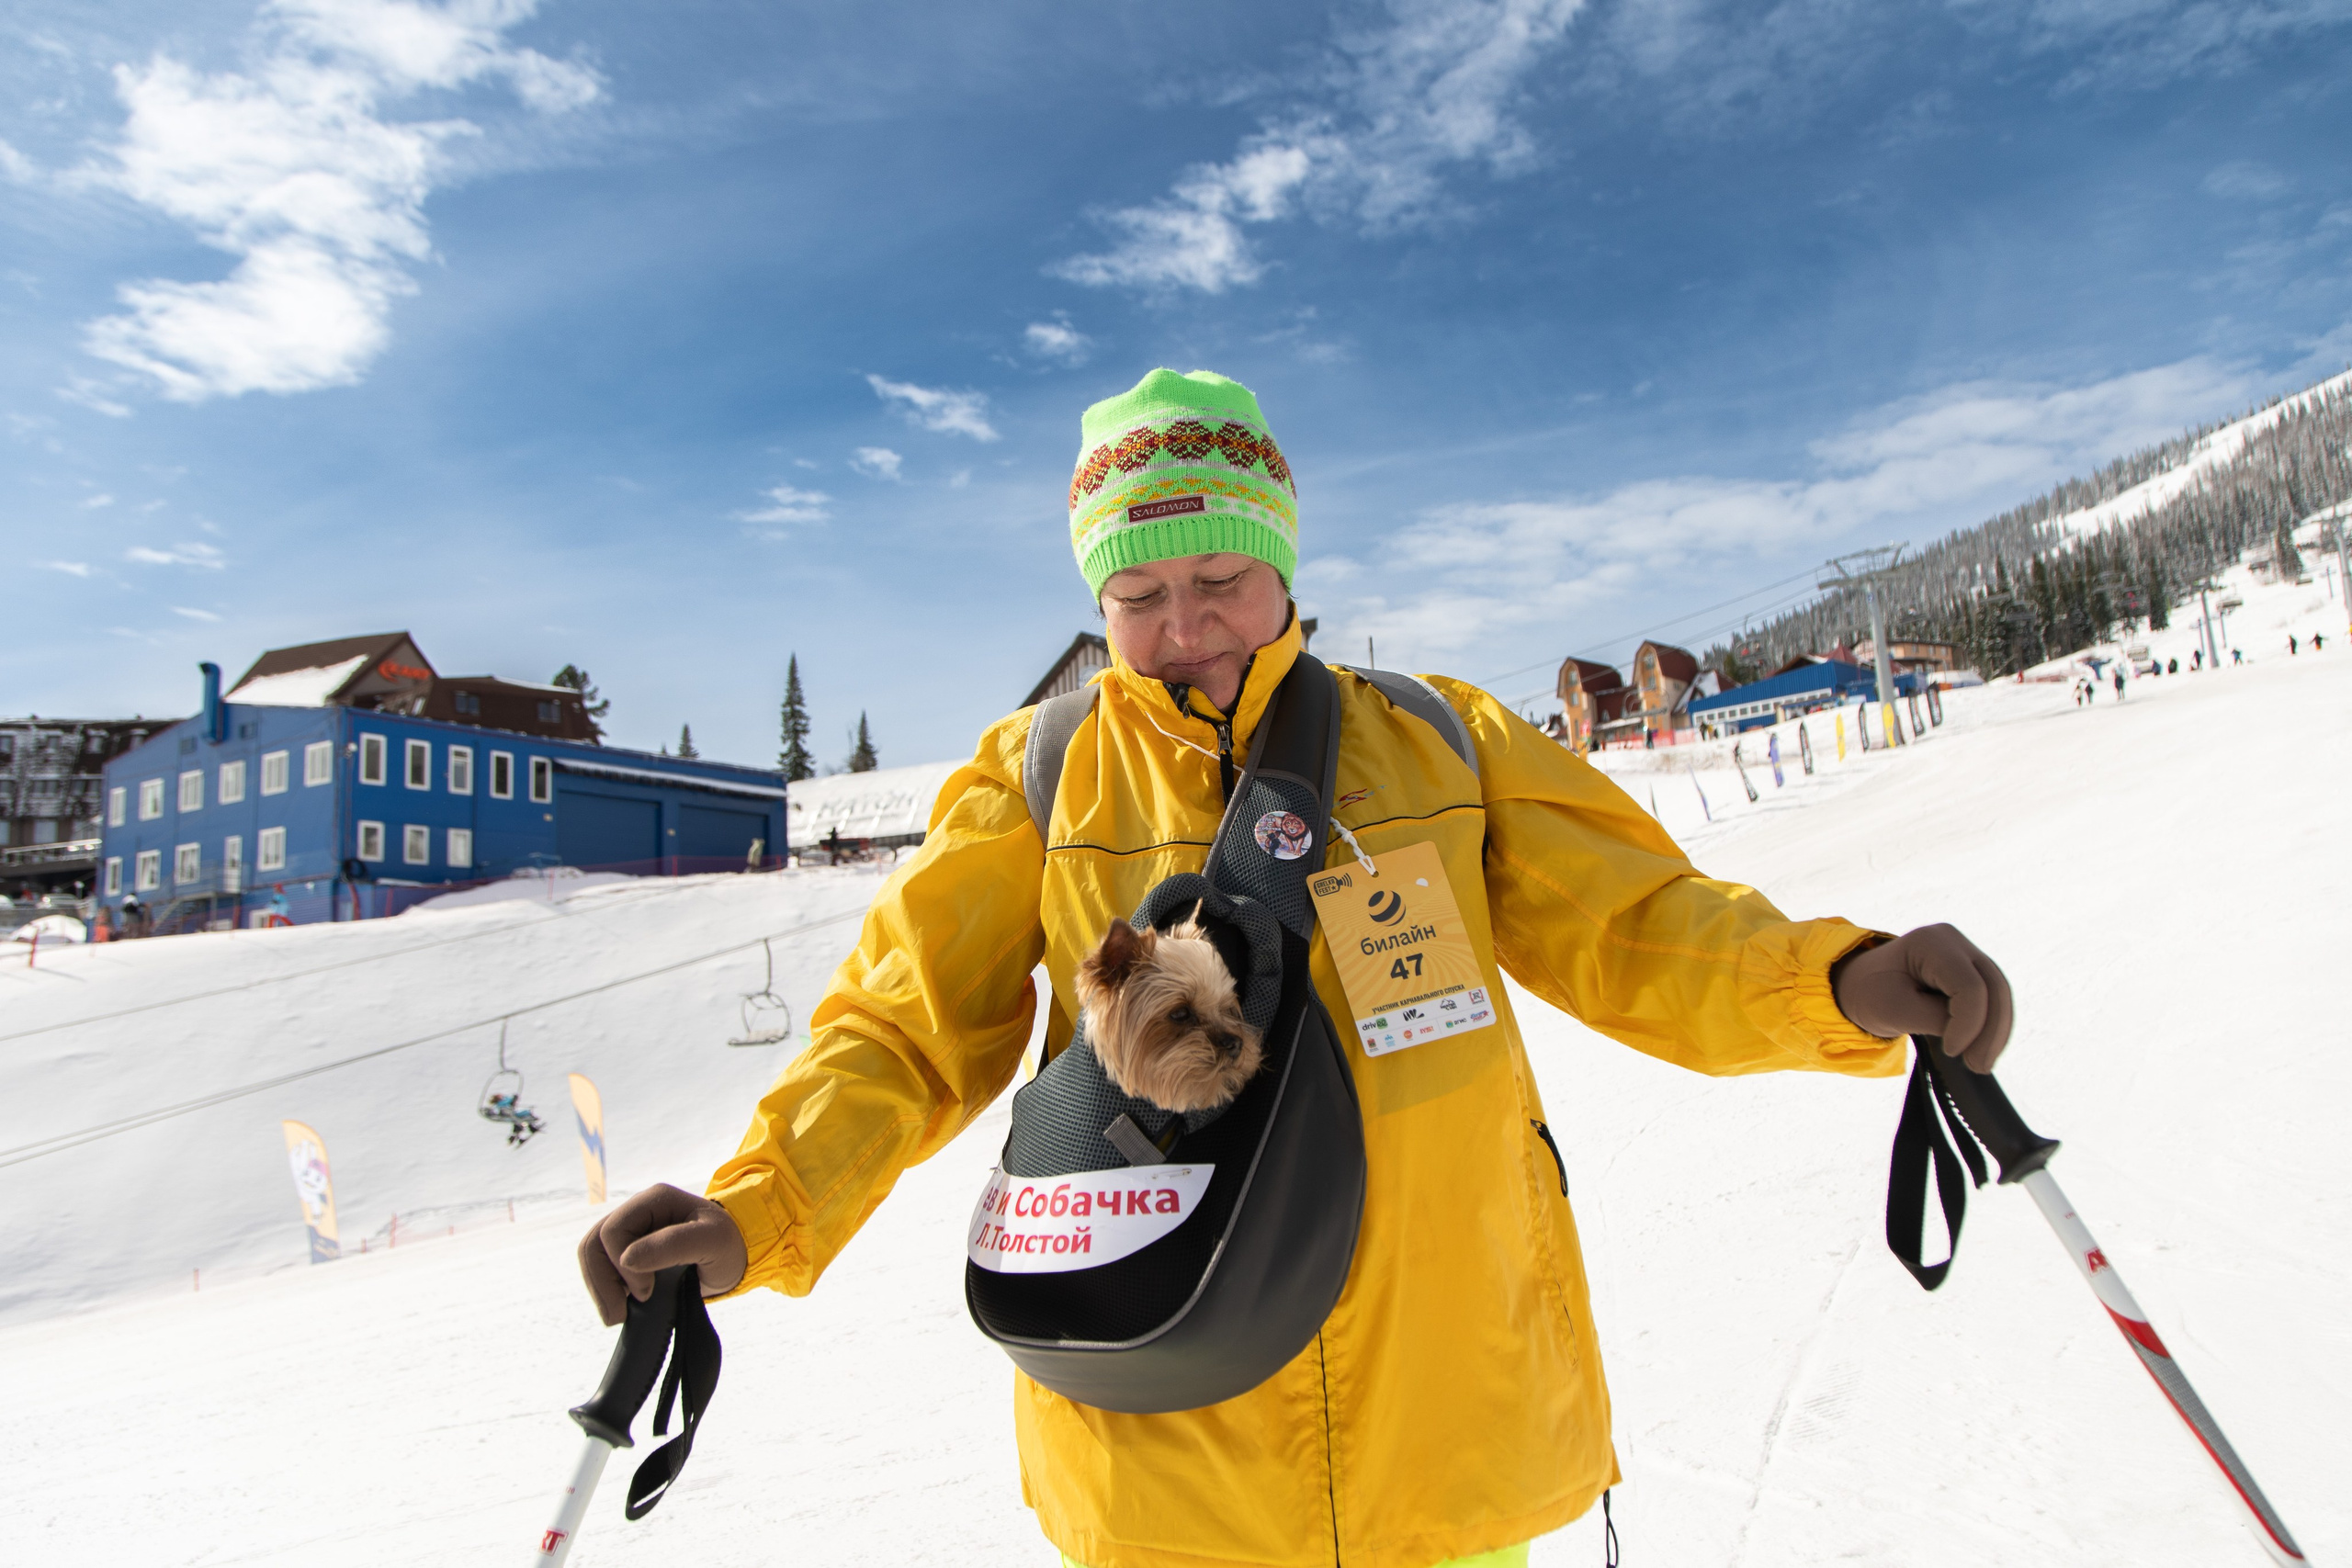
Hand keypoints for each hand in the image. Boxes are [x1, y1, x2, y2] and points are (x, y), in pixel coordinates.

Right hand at [577, 1183, 748, 1326]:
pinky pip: (601, 1268)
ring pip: (592, 1256)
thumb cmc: (728, 1244)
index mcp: (654, 1200)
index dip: (621, 1265)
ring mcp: (631, 1232)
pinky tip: (622, 1306)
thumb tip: (627, 1259)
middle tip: (620, 1314)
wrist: (737, 1256)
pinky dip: (605, 1290)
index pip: (612, 1231)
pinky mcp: (629, 1252)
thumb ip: (672, 1244)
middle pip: (594, 1243)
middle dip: (602, 1282)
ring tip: (617, 1315)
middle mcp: (637, 1212)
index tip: (647, 1291)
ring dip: (599, 1289)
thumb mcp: (711, 1241)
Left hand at [1831, 924, 2014, 1072]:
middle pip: (1993, 987)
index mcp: (1930, 942)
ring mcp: (1966, 953)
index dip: (1969, 1024)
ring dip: (1996, 1033)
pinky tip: (1983, 1051)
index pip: (1969, 986)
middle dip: (1990, 1032)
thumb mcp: (1896, 1010)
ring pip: (2000, 994)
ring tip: (1981, 1064)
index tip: (1951, 1052)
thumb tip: (1975, 1036)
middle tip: (1978, 1066)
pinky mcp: (1972, 970)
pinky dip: (1992, 1027)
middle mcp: (1954, 941)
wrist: (1863, 984)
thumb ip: (1937, 1020)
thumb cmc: (1872, 994)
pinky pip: (1993, 998)